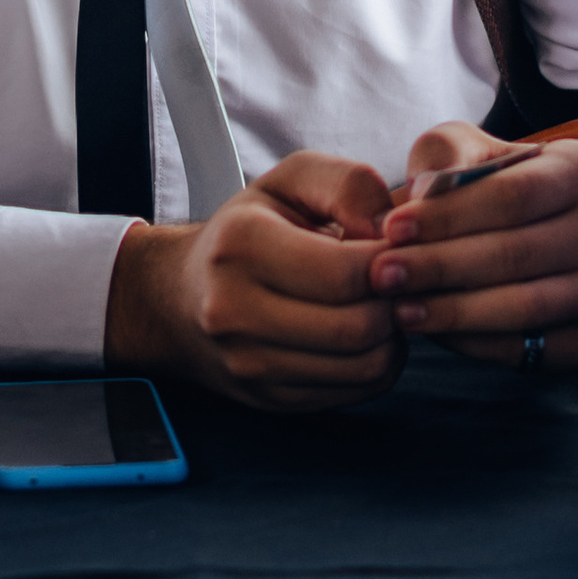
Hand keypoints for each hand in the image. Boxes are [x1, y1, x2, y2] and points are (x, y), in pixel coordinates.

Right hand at [105, 153, 404, 410]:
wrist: (178, 296)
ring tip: (381, 304)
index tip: (397, 250)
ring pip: (365, 366)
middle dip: (396, 302)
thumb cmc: (248, 229)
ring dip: (393, 336)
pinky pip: (356, 390)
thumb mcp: (291, 181)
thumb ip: (349, 185)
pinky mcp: (270, 398)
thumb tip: (392, 232)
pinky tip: (364, 332)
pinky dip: (378, 362)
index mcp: (241, 245)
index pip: (346, 273)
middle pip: (358, 326)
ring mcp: (249, 363)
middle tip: (399, 280)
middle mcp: (235, 311)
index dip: (392, 263)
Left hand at [368, 121, 577, 373]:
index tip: (391, 228)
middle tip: (382, 275)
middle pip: (517, 254)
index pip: (514, 195)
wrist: (555, 236)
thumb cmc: (499, 187)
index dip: (448, 215)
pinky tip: (431, 330)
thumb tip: (423, 196)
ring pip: (524, 306)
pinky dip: (472, 342)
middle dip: (440, 266)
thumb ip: (448, 157)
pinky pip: (527, 348)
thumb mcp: (475, 152)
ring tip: (398, 308)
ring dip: (453, 311)